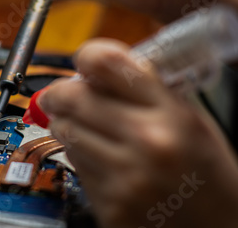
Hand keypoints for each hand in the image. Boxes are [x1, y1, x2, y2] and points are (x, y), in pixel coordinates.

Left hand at [38, 38, 237, 227]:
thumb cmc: (206, 173)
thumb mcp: (190, 119)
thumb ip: (145, 89)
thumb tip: (95, 69)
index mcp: (171, 114)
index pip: (106, 63)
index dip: (87, 57)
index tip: (82, 64)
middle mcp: (147, 143)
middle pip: (71, 97)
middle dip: (57, 94)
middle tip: (56, 96)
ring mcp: (125, 178)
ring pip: (64, 131)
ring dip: (66, 125)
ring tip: (85, 129)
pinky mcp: (109, 205)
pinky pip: (74, 165)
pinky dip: (79, 156)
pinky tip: (101, 160)